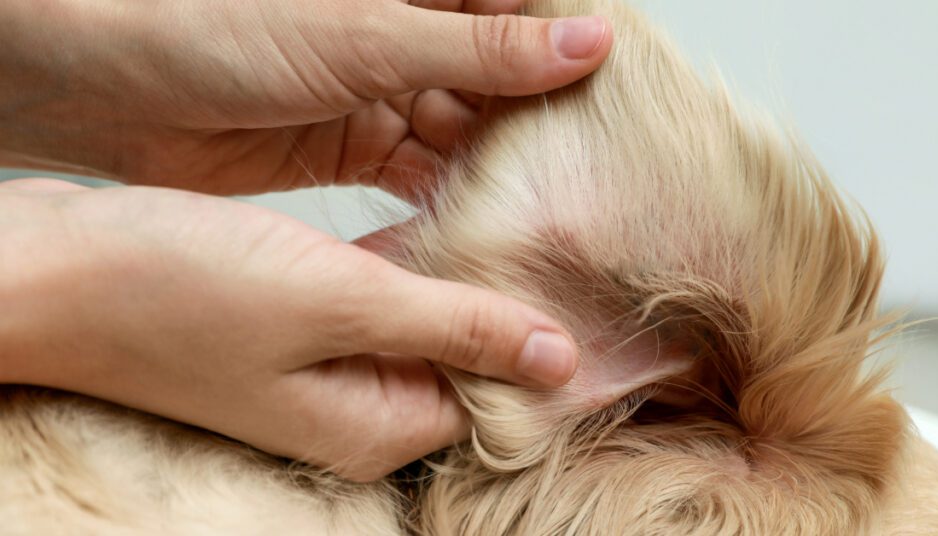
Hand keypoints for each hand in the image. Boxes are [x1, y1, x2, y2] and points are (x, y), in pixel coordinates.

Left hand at [0, 0, 610, 195]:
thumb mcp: (363, 34)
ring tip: (551, 206)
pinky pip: (421, 169)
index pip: (523, 7)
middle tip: (597, 170)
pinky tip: (485, 221)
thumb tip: (583, 43)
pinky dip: (450, 195)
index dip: (577, 45)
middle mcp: (406, 31)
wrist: (106, 81)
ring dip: (500, 166)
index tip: (630, 95)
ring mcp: (381, 87)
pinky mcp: (354, 141)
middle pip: (503, 76)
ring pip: (467, 129)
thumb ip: (476, 48)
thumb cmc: (214, 23)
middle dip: (544, 121)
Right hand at [0, 179, 578, 480]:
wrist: (58, 269)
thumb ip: (455, 327)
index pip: (491, 399)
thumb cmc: (179, 290)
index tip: (578, 274)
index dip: (537, 340)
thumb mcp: (340, 302)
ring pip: (419, 329)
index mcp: (373, 426)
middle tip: (548, 229)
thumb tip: (555, 358)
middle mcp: (351, 411)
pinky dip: (404, 270)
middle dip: (500, 305)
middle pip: (459, 365)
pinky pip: (374, 306)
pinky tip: (429, 222)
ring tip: (503, 216)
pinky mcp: (292, 331)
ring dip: (453, 280)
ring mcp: (318, 373)